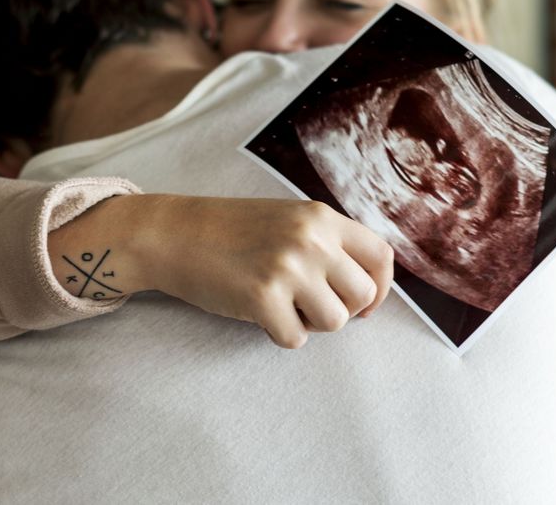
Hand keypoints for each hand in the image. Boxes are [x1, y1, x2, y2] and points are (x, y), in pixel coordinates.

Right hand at [48, 194, 393, 347]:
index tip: (362, 304)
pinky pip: (295, 338)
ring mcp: (288, 267)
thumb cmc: (230, 232)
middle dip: (341, 309)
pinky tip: (258, 313)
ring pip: (335, 321)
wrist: (174, 234)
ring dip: (310, 323)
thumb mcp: (288, 220)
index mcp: (321, 217)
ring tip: (282, 305)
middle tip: (308, 304)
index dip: (380, 288)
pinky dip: (279, 334)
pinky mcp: (263, 297)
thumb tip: (367, 289)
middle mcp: (311, 239)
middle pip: (362, 295)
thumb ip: (327, 243)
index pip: (382, 257)